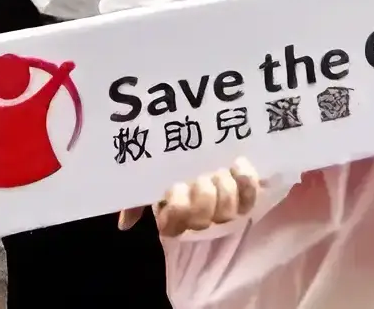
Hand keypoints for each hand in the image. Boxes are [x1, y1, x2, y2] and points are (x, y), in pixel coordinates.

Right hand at [133, 157, 263, 236]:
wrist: (202, 147)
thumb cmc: (170, 166)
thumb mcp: (148, 179)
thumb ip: (133, 200)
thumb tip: (124, 225)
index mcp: (172, 215)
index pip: (172, 225)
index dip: (176, 209)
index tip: (174, 186)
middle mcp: (198, 218)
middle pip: (203, 220)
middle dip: (202, 197)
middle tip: (200, 177)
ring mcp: (223, 209)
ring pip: (227, 212)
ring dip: (223, 190)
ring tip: (219, 171)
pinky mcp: (245, 197)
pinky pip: (249, 199)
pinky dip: (245, 182)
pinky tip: (237, 164)